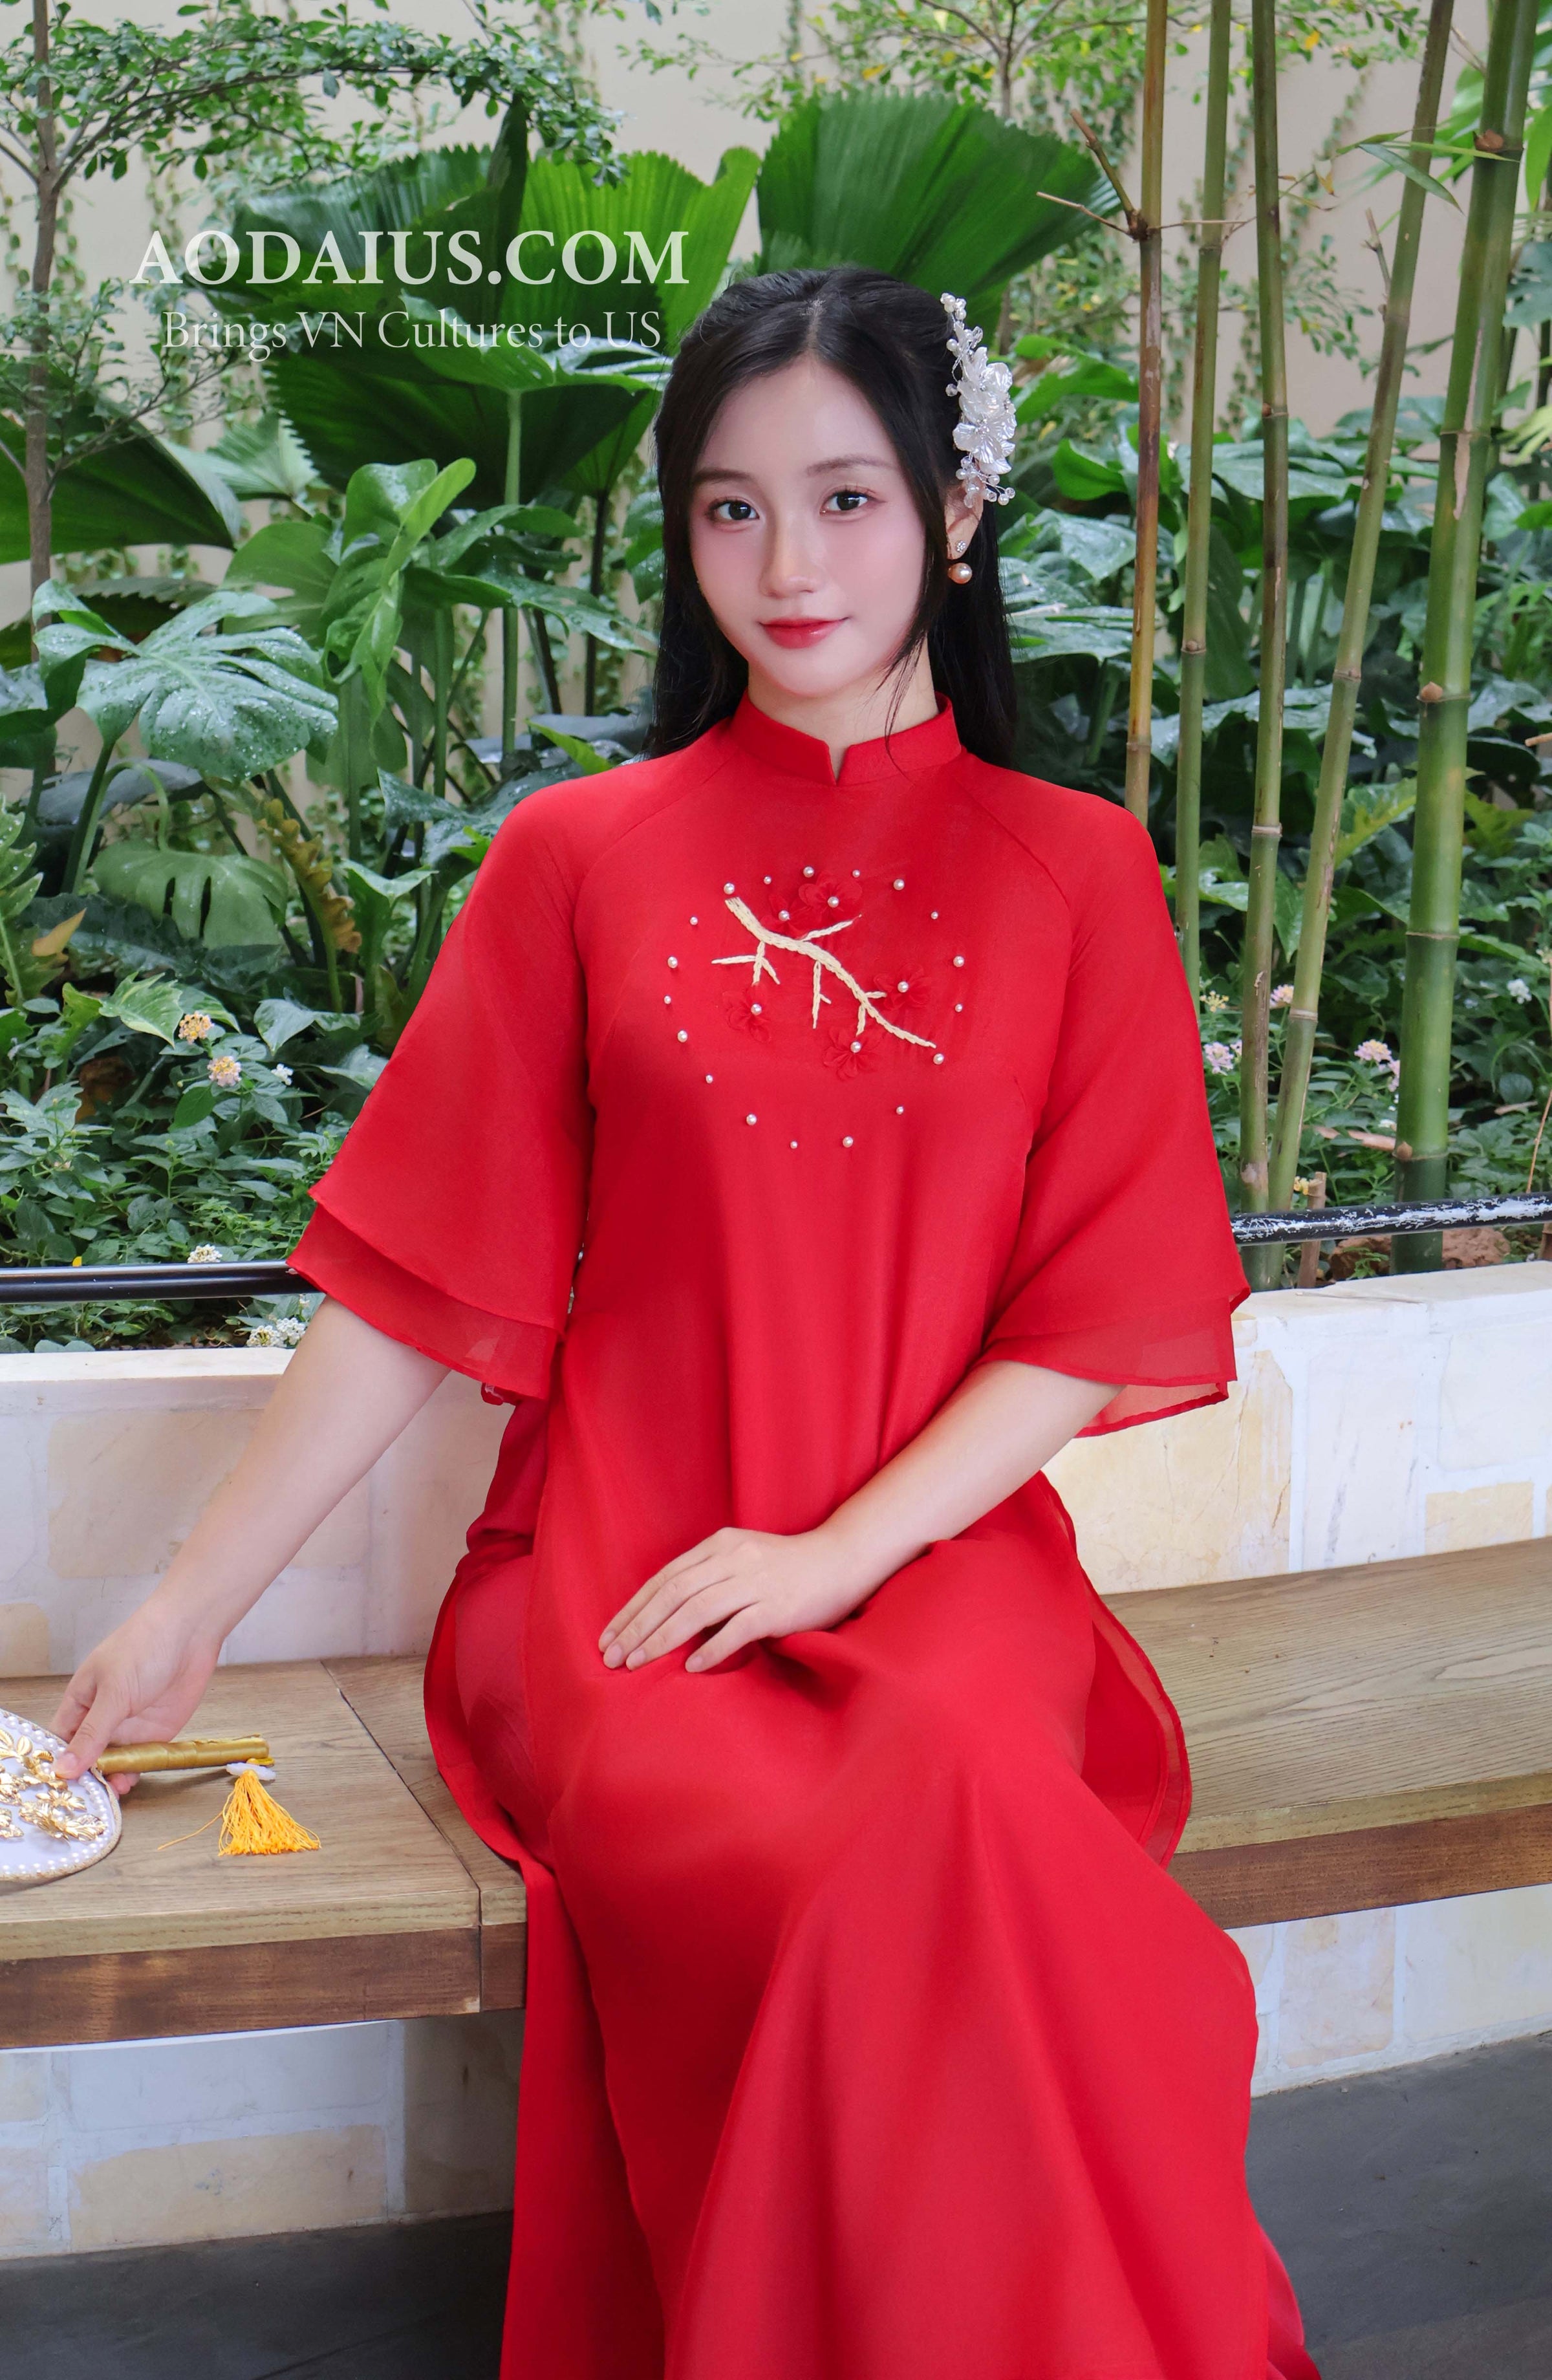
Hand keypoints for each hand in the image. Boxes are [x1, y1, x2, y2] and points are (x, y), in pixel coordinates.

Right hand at [50, 1594, 222, 1797]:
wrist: (192, 1632)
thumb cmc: (144, 1646)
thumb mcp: (112, 1693)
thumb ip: (92, 1733)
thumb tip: (64, 1767)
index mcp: (81, 1701)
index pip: (61, 1740)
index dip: (59, 1763)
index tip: (56, 1789)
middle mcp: (103, 1717)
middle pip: (87, 1756)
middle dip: (84, 1778)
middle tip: (83, 1803)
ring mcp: (129, 1726)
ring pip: (113, 1763)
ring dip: (109, 1780)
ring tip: (105, 1798)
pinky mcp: (155, 1733)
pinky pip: (140, 1760)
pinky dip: (133, 1774)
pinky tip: (127, 1785)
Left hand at [599, 1526, 870, 1673]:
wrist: (841, 1561)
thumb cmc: (787, 1567)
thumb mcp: (742, 1561)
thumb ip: (708, 1581)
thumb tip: (669, 1620)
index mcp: (719, 1545)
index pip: (664, 1578)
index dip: (633, 1608)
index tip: (609, 1635)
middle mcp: (733, 1559)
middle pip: (673, 1593)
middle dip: (638, 1626)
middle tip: (612, 1656)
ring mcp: (755, 1582)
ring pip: (696, 1610)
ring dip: (662, 1639)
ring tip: (638, 1663)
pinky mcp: (777, 1606)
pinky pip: (737, 1628)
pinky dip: (711, 1648)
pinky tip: (690, 1666)